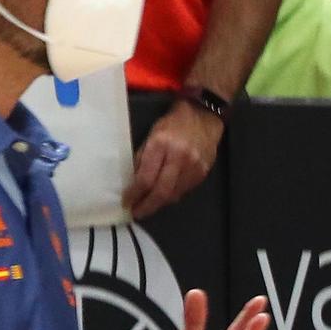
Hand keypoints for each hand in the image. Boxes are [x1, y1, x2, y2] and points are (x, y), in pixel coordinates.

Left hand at [124, 98, 223, 218]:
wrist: (203, 116)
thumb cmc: (172, 124)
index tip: (127, 202)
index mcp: (161, 145)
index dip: (135, 193)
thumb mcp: (151, 135)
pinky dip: (172, 196)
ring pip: (174, 194)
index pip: (146, 178)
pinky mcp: (203, 172)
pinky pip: (185, 190)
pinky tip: (164, 197)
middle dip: (147, 205)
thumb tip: (133, 182)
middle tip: (137, 213)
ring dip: (159, 203)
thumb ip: (143, 158)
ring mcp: (194, 166)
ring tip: (147, 206)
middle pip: (162, 191)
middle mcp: (179, 158)